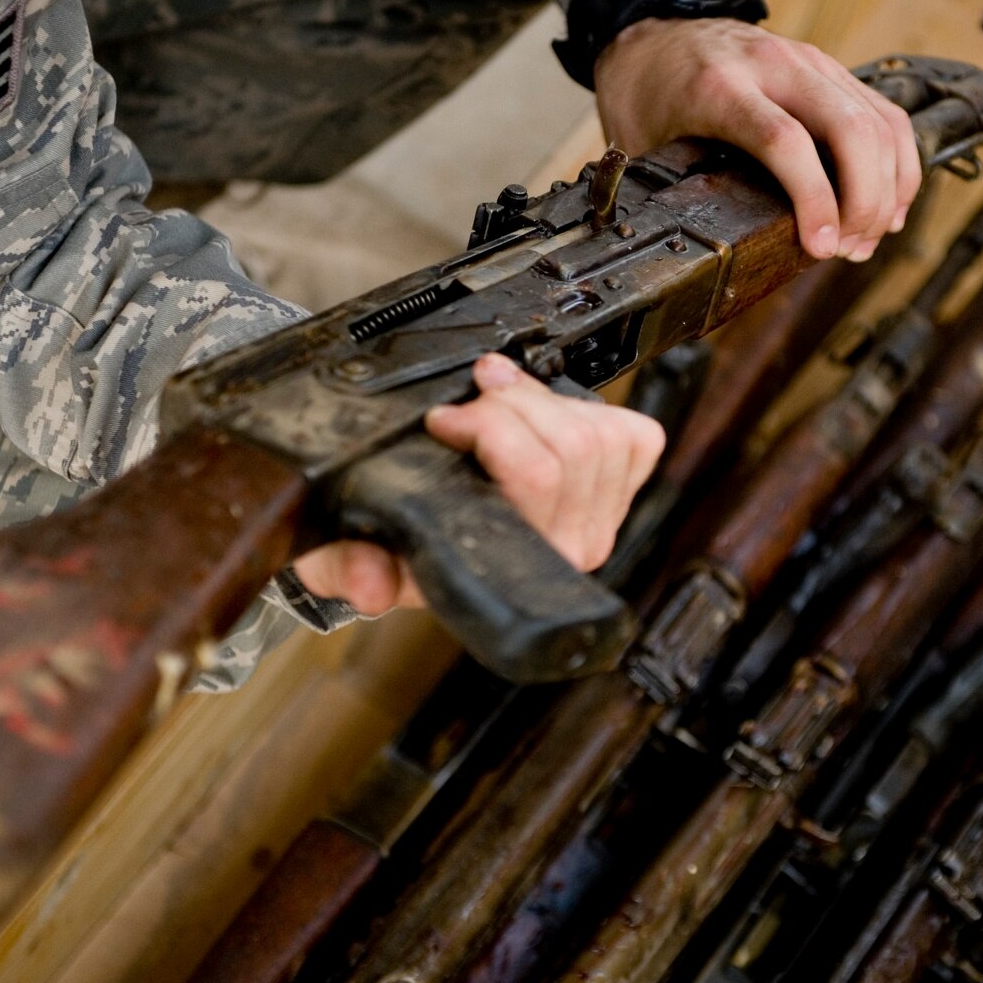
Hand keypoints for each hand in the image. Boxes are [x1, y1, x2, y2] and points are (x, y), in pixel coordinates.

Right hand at [292, 354, 665, 614]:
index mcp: (515, 565)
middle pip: (572, 442)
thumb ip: (348, 570)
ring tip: (499, 396)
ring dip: (546, 400)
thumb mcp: (357, 556)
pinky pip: (633, 439)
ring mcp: (600, 523)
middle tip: (469, 398)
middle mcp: (567, 548)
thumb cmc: (402, 545)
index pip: (536, 475)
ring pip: (600, 433)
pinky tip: (549, 416)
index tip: (443, 420)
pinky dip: (596, 412)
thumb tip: (367, 585)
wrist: (435, 547)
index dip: (489, 426)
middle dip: (513, 402)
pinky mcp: (622, 495)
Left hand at [593, 16, 922, 262]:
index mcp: (720, 87)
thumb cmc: (651, 96)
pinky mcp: (830, 68)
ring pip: (878, 120)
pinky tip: (888, 204)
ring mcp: (808, 61)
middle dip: (864, 200)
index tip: (823, 246)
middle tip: (850, 249)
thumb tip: (725, 256)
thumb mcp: (649, 146)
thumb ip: (687, 192)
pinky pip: (883, 113)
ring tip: (867, 238)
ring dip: (886, 188)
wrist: (654, 38)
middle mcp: (772, 65)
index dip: (814, 199)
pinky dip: (896, 163)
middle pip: (850, 128)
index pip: (784, 141)